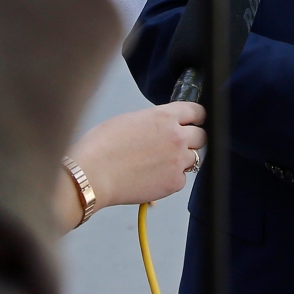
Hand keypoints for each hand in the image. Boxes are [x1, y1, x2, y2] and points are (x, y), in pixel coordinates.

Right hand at [55, 102, 206, 231]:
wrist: (92, 174)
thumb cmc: (102, 146)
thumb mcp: (130, 120)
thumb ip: (154, 122)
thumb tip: (161, 128)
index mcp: (165, 116)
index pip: (197, 111)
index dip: (196, 117)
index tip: (195, 121)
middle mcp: (177, 136)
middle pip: (201, 136)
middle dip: (192, 139)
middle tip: (178, 145)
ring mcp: (177, 160)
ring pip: (194, 158)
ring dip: (182, 160)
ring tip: (161, 164)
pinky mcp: (173, 182)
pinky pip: (181, 179)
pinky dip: (171, 179)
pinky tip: (154, 178)